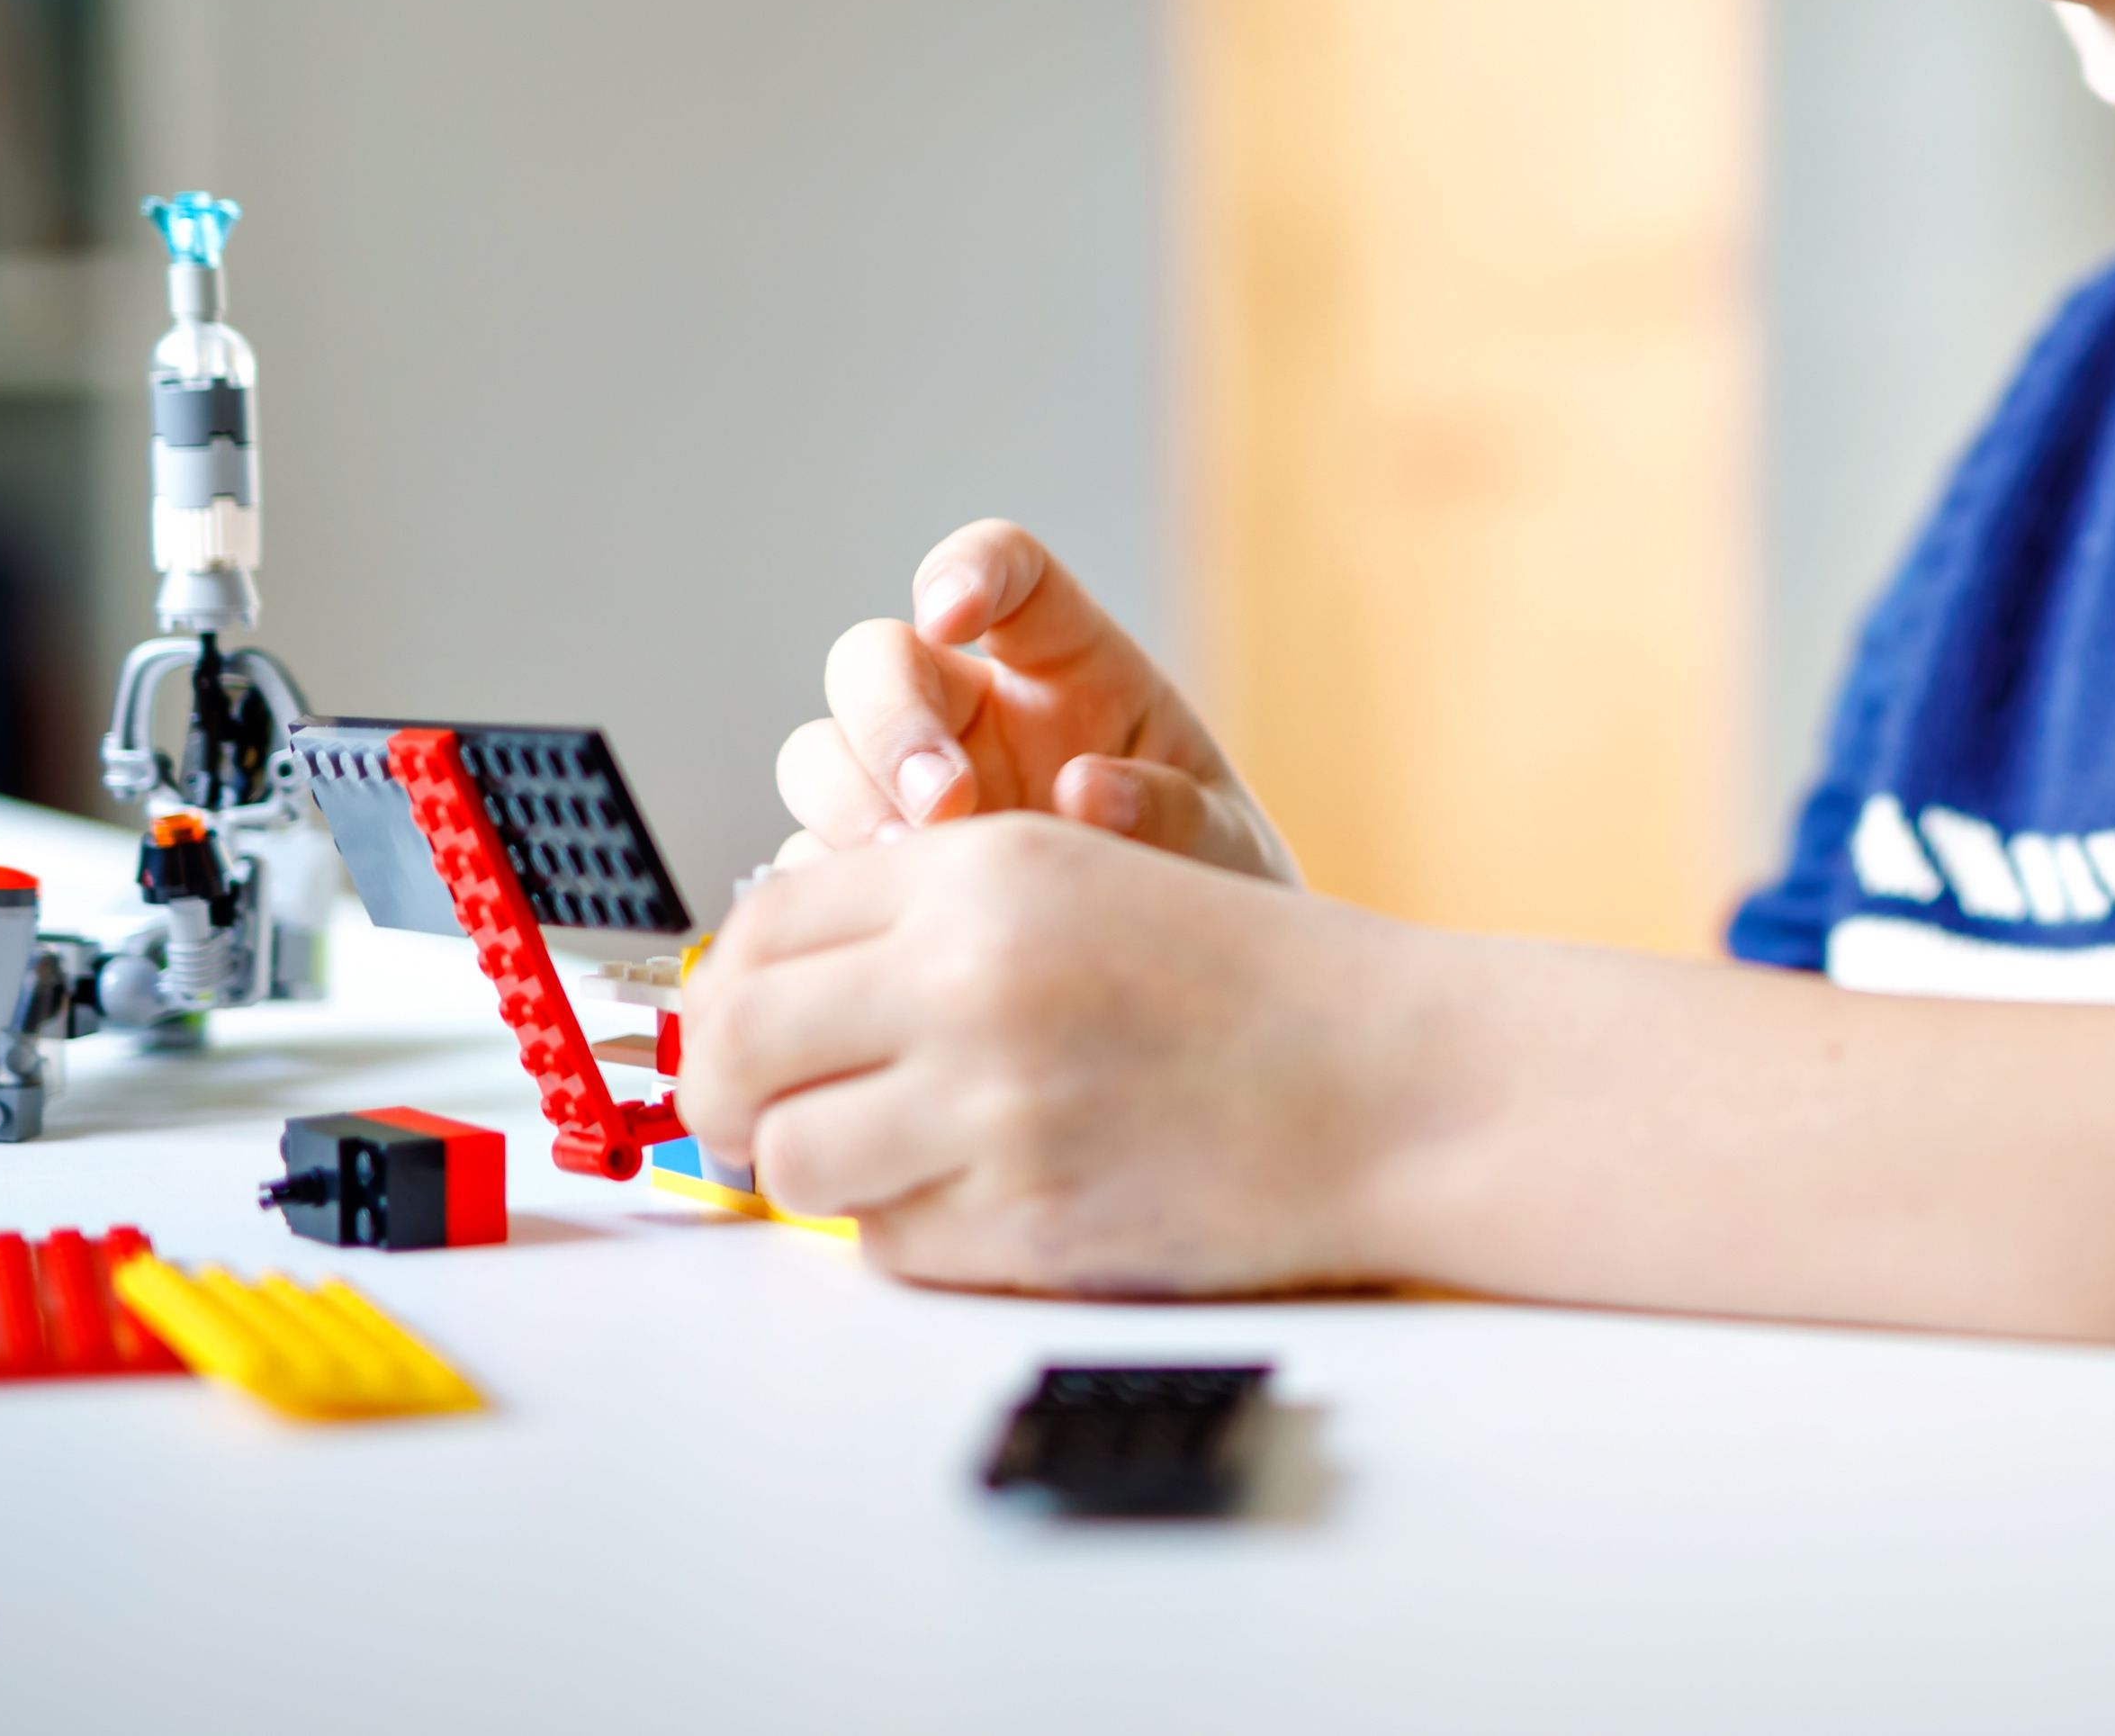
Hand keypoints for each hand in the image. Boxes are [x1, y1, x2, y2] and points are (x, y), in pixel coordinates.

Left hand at [678, 813, 1419, 1290]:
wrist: (1391, 1080)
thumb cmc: (1247, 985)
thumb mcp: (1084, 877)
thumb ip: (927, 917)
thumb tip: (760, 992)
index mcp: (984, 872)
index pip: (764, 925)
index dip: (729, 992)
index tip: (742, 1031)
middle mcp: (975, 976)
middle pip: (741, 1045)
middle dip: (723, 1095)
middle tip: (751, 1118)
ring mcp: (997, 1104)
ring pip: (793, 1159)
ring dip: (822, 1172)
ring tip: (893, 1157)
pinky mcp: (1027, 1220)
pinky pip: (886, 1243)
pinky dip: (914, 1230)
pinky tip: (993, 1194)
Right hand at [775, 520, 1295, 882]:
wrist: (1187, 1002)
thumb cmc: (1209, 888)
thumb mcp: (1226, 847)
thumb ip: (1177, 814)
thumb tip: (1089, 792)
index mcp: (1068, 665)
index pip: (1005, 571)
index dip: (967, 570)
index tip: (950, 611)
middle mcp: (973, 713)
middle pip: (876, 660)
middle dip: (890, 721)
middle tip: (945, 803)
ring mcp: (910, 794)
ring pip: (821, 755)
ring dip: (849, 803)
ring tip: (912, 870)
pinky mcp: (873, 876)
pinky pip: (813, 865)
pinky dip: (830, 890)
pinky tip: (881, 929)